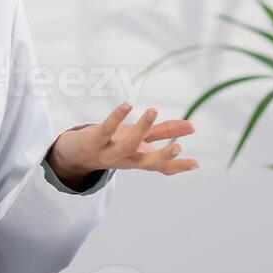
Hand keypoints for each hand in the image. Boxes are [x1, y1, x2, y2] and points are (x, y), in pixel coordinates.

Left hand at [45, 102, 197, 186]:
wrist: (75, 154)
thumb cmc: (113, 144)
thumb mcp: (139, 139)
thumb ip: (164, 132)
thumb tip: (192, 126)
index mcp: (138, 161)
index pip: (161, 168)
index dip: (179, 166)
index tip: (197, 163)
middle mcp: (125, 160)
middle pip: (146, 163)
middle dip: (163, 157)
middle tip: (179, 146)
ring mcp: (108, 152)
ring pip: (127, 146)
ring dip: (142, 129)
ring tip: (154, 110)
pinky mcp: (94, 140)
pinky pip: (106, 129)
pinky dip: (117, 116)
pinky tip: (129, 104)